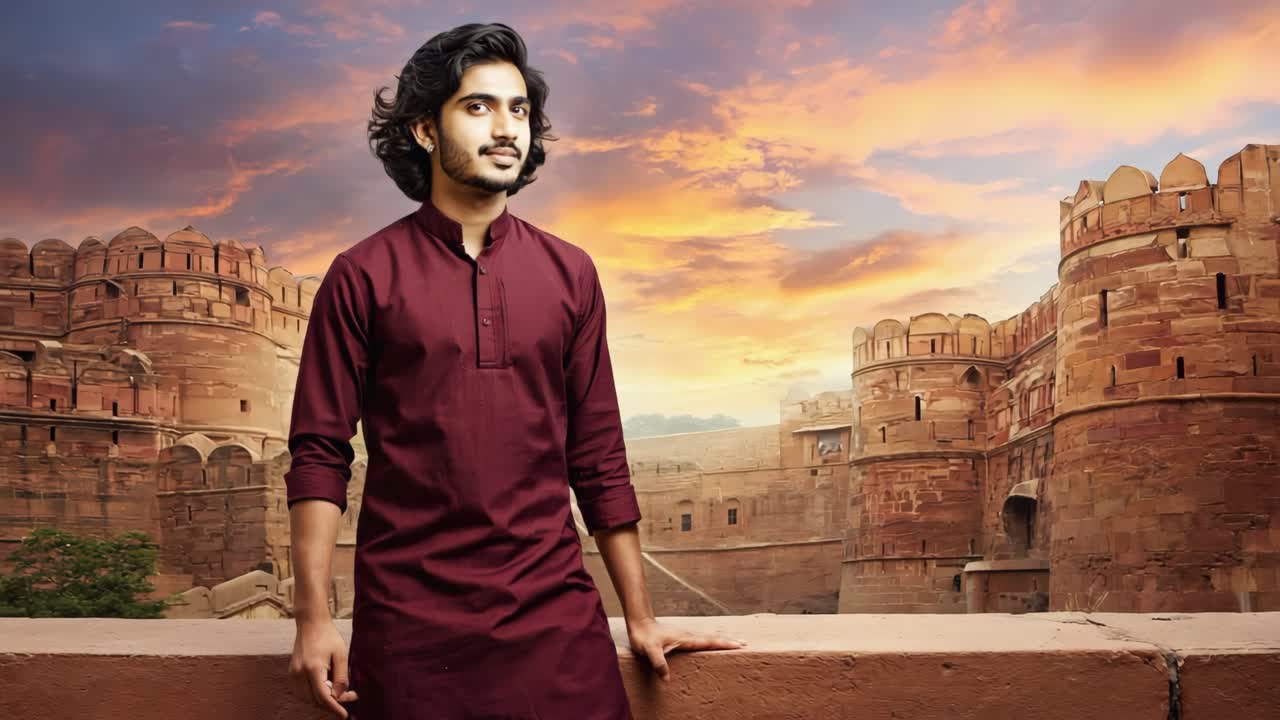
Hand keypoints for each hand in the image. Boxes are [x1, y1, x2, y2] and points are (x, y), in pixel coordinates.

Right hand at [289, 620, 359, 717]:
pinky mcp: (291, 673)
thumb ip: (341, 676)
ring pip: (307, 699)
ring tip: (338, 691)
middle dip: (332, 703)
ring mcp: (293, 674)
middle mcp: (300, 673)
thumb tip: (340, 696)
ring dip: (322, 701)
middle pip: (315, 701)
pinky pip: (301, 692)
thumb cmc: (328, 636)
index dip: (335, 708)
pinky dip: (313, 695)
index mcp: (313, 668)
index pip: (323, 697)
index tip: (344, 715)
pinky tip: (325, 689)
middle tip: (350, 696)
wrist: (310, 623)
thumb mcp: (341, 654)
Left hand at [626, 617, 746, 681]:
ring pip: (708, 638)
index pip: (708, 641)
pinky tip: (713, 643)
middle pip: (712, 638)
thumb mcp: (648, 650)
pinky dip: (712, 640)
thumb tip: (667, 679)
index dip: (723, 644)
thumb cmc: (643, 637)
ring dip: (722, 639)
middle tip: (745, 643)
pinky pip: (701, 640)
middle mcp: (688, 636)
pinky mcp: (682, 638)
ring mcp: (686, 636)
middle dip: (728, 640)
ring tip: (736, 642)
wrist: (639, 623)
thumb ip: (658, 663)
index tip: (738, 644)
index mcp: (685, 639)